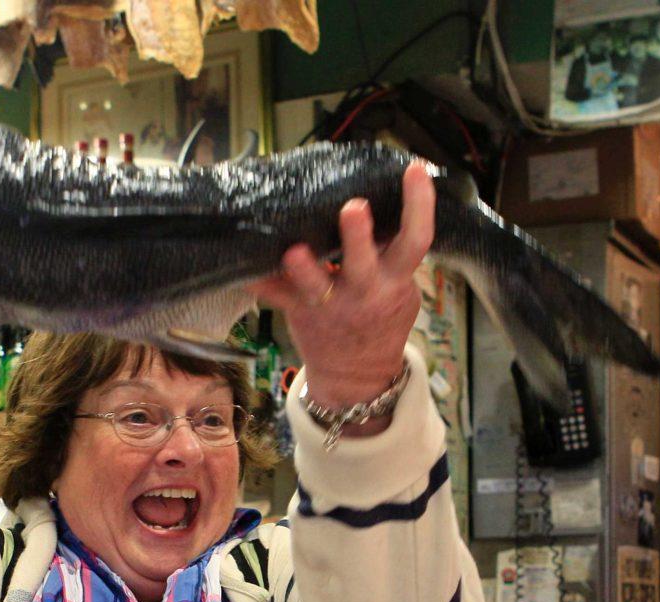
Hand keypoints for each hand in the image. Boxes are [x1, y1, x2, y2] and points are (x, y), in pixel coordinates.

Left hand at [247, 162, 433, 428]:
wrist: (358, 372)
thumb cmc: (380, 317)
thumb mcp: (399, 287)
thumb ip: (390, 253)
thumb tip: (379, 198)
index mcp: (394, 280)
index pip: (415, 239)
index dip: (419, 205)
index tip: (414, 171)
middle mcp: (363, 291)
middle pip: (362, 263)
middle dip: (358, 236)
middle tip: (353, 208)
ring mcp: (329, 303)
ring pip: (314, 285)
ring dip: (303, 268)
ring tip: (292, 251)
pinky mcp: (299, 311)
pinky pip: (275, 296)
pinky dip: (259, 281)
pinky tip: (240, 269)